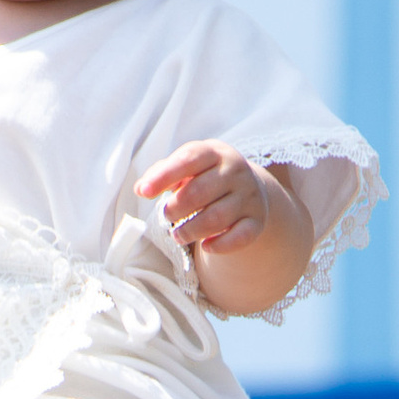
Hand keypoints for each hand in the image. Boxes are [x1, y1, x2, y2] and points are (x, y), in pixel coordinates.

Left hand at [140, 141, 273, 259]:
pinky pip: (240, 236)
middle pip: (200, 192)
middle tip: (166, 215)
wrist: (249, 188)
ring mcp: (249, 196)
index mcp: (215, 153)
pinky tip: (206, 245)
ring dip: (191, 230)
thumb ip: (162, 174)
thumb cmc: (206, 177)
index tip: (144, 193)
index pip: (188, 160)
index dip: (164, 177)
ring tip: (178, 234)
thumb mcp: (187, 167)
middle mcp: (236, 171)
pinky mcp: (257, 220)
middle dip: (175, 208)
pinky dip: (220, 245)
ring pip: (217, 217)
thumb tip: (141, 189)